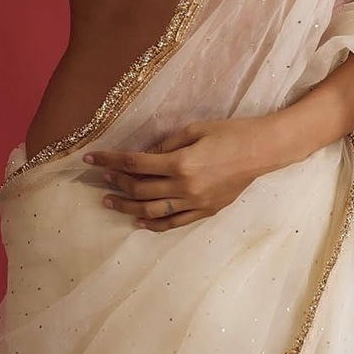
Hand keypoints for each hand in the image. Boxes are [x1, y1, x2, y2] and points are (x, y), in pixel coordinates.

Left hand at [84, 116, 281, 231]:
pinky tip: (138, 221)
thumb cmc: (229, 133)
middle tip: (101, 179)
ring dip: (127, 207)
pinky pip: (174, 223)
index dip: (110, 160)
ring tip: (110, 202)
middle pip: (139, 189)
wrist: (262, 151)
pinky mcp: (205, 211)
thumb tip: (145, 154)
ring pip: (152, 211)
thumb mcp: (194, 129)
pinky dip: (154, 224)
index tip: (91, 158)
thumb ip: (167, 143)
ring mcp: (195, 202)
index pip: (134, 163)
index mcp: (180, 162)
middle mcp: (184, 186)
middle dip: (116, 183)